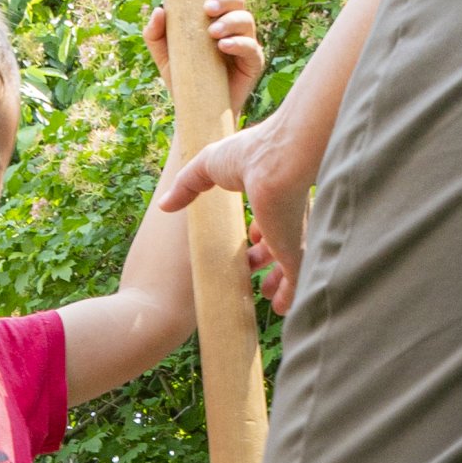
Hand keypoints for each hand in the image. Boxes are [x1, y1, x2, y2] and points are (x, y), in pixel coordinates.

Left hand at [143, 0, 265, 113]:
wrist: (195, 110)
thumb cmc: (183, 79)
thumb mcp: (164, 55)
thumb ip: (155, 34)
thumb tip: (159, 10)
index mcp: (218, 20)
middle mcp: (235, 28)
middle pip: (238, 1)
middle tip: (207, 9)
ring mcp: (246, 45)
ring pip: (247, 21)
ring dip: (231, 21)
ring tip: (213, 32)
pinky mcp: (253, 64)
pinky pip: (252, 48)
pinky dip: (239, 43)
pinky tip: (224, 45)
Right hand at [162, 109, 311, 313]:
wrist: (278, 162)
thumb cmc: (249, 154)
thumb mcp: (208, 165)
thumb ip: (187, 184)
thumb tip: (165, 204)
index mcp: (272, 194)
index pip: (269, 219)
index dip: (260, 232)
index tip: (252, 241)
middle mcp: (287, 216)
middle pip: (279, 243)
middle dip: (265, 258)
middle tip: (252, 269)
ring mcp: (293, 236)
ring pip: (291, 266)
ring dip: (277, 281)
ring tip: (266, 292)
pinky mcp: (296, 252)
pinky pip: (296, 282)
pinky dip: (290, 296)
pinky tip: (281, 308)